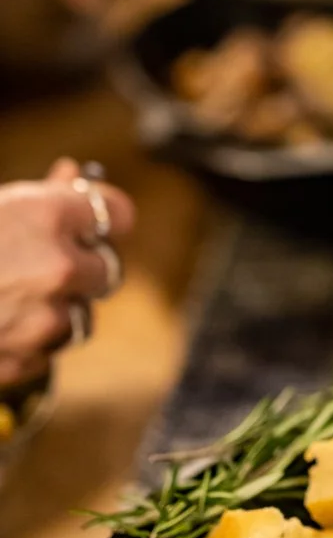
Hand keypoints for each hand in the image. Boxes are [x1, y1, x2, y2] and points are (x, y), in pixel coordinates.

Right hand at [0, 159, 134, 387]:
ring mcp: (42, 321)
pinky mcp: (23, 363)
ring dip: (56, 311)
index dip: (102, 217)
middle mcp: (57, 268)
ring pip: (79, 318)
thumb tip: (73, 175)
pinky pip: (47, 354)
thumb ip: (37, 195)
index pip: (116, 212)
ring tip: (7, 298)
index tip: (90, 222)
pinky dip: (29, 344)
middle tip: (46, 264)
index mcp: (47, 216)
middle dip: (83, 267)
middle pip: (108, 270)